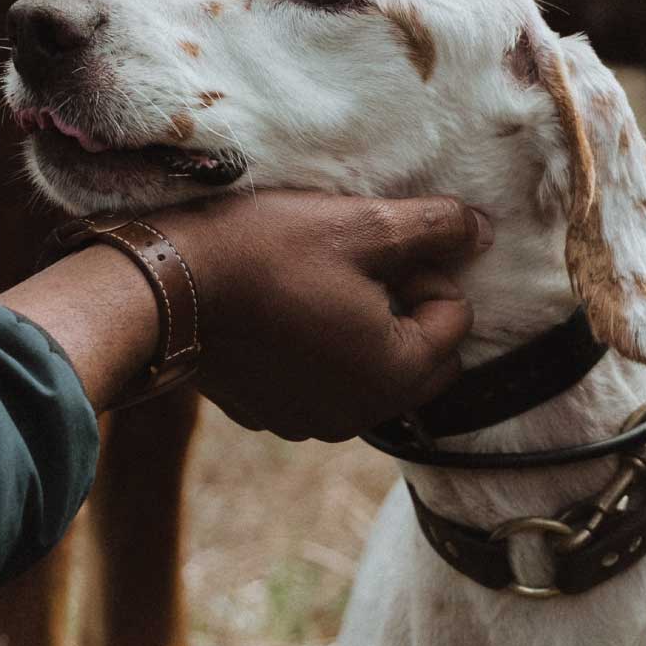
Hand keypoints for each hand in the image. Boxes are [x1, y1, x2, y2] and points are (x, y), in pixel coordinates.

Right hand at [150, 192, 490, 440]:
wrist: (163, 287)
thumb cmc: (266, 250)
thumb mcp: (361, 224)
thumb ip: (434, 229)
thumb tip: (482, 230)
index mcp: (394, 373)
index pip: (456, 318)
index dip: (427, 272)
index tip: (377, 247)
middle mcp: (360, 414)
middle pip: (421, 356)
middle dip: (407, 309)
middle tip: (357, 263)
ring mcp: (310, 422)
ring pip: (371, 371)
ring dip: (363, 330)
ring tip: (318, 282)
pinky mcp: (269, 415)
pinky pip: (321, 383)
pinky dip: (318, 351)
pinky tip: (282, 311)